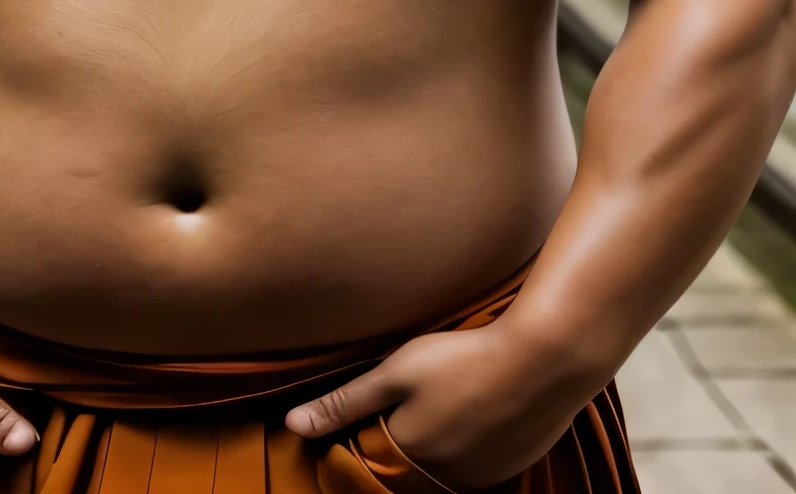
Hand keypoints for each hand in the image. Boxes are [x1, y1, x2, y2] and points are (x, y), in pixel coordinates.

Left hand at [285, 318, 593, 488]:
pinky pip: (475, 462)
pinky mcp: (509, 468)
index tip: (371, 401)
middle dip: (402, 434)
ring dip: (439, 438)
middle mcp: (443, 478)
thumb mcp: (396, 371)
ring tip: (451, 395)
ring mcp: (480, 477)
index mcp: (409, 455)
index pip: (371, 454)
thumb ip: (344, 402)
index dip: (367, 425)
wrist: (545, 361)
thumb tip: (292, 426)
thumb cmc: (464, 358)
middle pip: (407, 462)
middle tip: (419, 392)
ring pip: (442, 464)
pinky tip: (478, 405)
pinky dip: (469, 440)